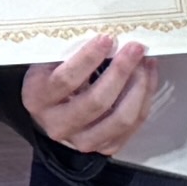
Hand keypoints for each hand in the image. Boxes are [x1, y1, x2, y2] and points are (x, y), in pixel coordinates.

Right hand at [24, 37, 160, 158]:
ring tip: (145, 63)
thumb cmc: (52, 77)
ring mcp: (82, 141)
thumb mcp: (49, 62)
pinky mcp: (104, 148)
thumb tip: (110, 37)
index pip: (66, 79)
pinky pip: (132, 126)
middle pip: (97, 102)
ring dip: (139, 87)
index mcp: (38, 98)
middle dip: (121, 71)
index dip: (89, 59)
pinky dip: (145, 100)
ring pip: (120, 119)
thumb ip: (71, 52)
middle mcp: (57, 125)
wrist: (50, 113)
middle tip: (135, 48)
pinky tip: (148, 78)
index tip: (108, 38)